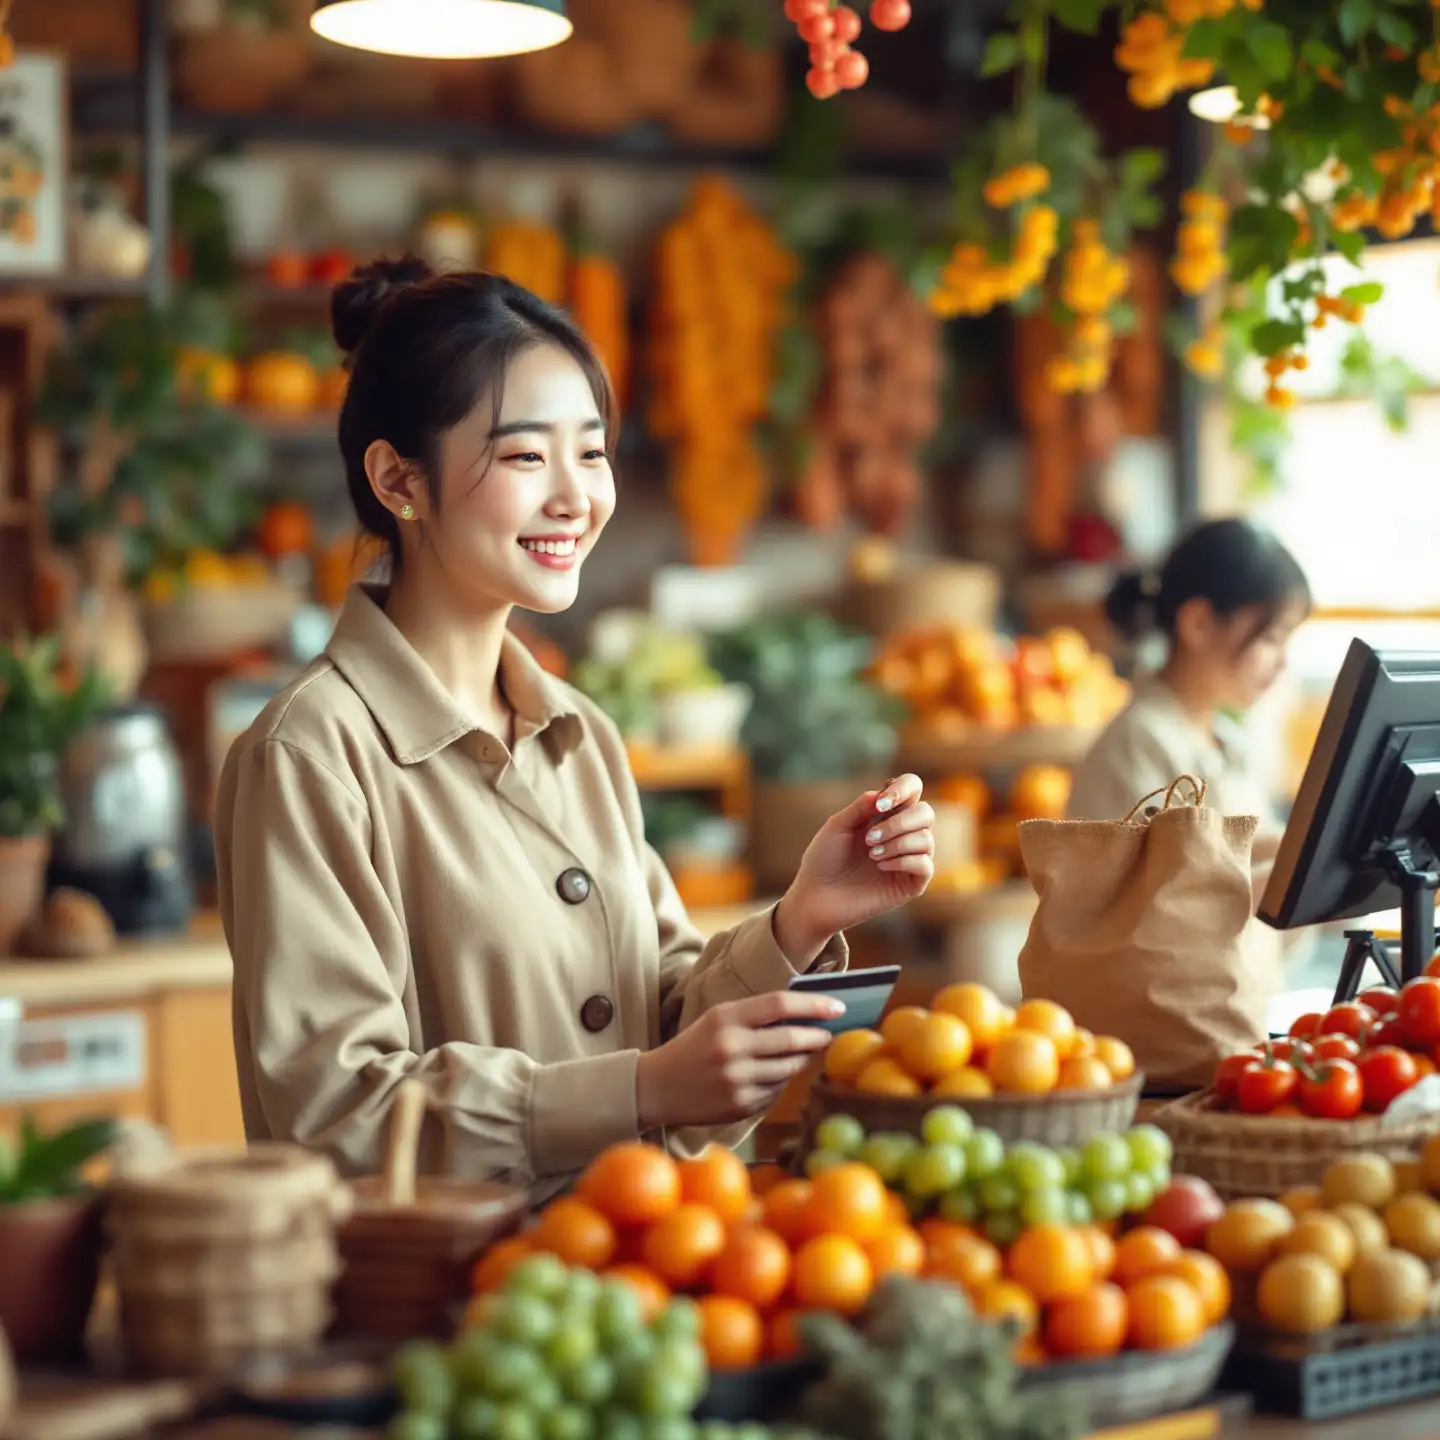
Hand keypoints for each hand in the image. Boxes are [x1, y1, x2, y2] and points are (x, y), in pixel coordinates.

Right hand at [635, 990, 842, 1130]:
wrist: (656, 1087)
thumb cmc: (694, 1047)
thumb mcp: (718, 1019)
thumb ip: (756, 1015)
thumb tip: (807, 1014)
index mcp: (725, 1019)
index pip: (779, 1005)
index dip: (813, 1005)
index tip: (838, 1007)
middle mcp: (731, 1048)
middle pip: (791, 1039)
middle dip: (817, 1036)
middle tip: (827, 1034)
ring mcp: (737, 1080)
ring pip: (789, 1068)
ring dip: (800, 1060)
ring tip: (798, 1053)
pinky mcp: (740, 1106)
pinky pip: (776, 1091)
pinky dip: (781, 1081)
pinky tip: (770, 1075)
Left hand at [775, 773, 934, 962]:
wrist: (816, 896)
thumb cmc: (824, 859)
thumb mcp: (837, 826)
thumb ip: (860, 807)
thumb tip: (883, 793)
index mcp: (886, 815)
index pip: (912, 789)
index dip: (904, 789)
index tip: (880, 804)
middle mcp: (902, 834)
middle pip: (926, 813)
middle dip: (899, 822)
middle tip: (869, 838)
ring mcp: (909, 860)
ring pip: (926, 839)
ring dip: (897, 843)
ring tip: (871, 854)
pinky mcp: (911, 885)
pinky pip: (925, 866)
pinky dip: (904, 861)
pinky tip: (880, 866)